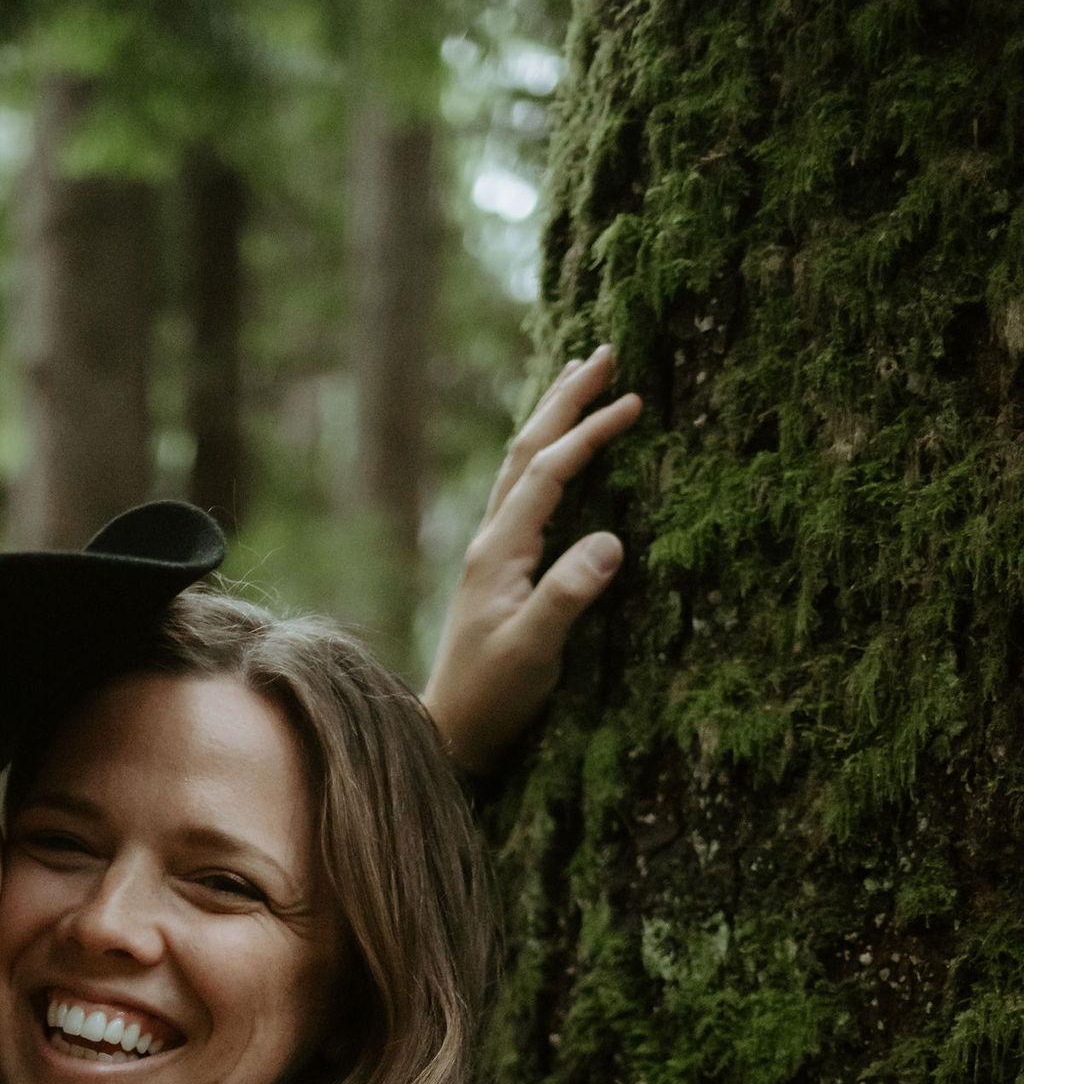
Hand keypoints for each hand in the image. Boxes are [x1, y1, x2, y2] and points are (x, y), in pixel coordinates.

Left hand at [418, 344, 643, 774]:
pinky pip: (522, 495)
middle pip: (527, 451)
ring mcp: (490, 554)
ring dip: (551, 419)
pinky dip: (544, 458)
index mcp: (499, 550)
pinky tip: (556, 455)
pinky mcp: (497, 571)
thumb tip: (612, 540)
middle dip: (566, 399)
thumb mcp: (534, 651)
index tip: (634, 400)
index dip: (590, 433)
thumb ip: (568, 596)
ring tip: (581, 379)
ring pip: (519, 467)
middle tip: (605, 352)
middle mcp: (490, 540)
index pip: (549, 472)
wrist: (449, 732)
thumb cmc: (492, 698)